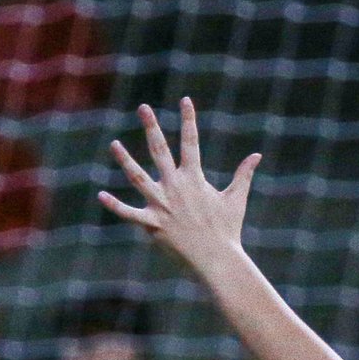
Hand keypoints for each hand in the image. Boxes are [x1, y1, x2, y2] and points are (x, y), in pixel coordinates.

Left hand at [99, 97, 261, 273]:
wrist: (216, 259)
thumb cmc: (227, 229)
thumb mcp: (236, 198)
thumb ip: (243, 174)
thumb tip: (257, 155)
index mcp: (195, 178)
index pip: (191, 141)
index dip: (189, 119)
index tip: (185, 100)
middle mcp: (176, 186)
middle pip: (160, 150)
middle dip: (151, 127)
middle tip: (143, 107)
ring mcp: (163, 204)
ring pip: (138, 177)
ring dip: (125, 160)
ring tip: (114, 144)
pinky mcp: (153, 224)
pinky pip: (130, 213)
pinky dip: (115, 205)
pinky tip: (101, 195)